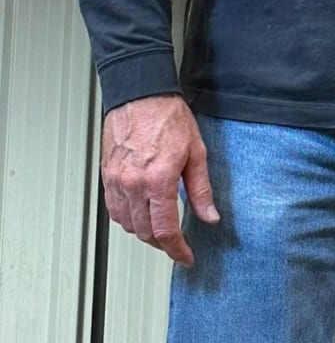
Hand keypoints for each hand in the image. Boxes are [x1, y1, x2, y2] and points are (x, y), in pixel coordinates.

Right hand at [101, 94, 218, 265]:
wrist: (141, 94)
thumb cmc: (167, 116)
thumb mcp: (196, 151)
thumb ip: (201, 189)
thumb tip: (209, 215)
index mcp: (159, 179)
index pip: (166, 230)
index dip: (178, 250)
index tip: (186, 257)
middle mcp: (134, 184)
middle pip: (145, 233)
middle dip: (163, 244)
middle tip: (177, 243)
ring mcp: (117, 181)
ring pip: (128, 225)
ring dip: (145, 233)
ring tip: (161, 228)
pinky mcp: (107, 176)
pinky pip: (115, 210)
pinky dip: (128, 219)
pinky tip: (140, 213)